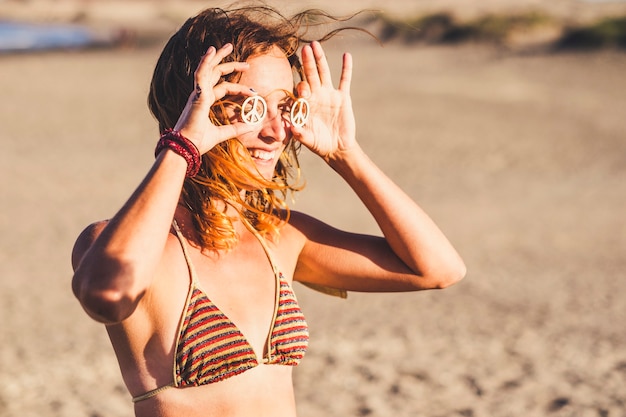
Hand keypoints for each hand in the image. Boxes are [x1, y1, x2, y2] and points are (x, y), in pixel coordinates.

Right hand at [173, 44, 255, 153]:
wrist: (187, 148)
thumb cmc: (198, 142)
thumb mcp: (221, 134)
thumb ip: (235, 129)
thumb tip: (252, 126)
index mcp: (204, 102)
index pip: (222, 88)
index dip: (239, 88)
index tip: (253, 92)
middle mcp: (200, 95)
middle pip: (214, 74)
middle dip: (228, 64)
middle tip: (244, 61)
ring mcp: (197, 94)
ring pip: (207, 70)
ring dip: (217, 57)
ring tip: (227, 46)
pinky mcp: (197, 95)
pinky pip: (201, 75)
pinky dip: (205, 62)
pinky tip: (212, 51)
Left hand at [292, 41, 357, 163]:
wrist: (337, 148)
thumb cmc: (319, 144)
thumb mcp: (309, 140)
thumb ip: (300, 134)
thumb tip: (292, 128)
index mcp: (305, 104)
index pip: (300, 90)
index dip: (301, 87)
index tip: (302, 89)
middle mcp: (316, 96)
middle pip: (310, 75)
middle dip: (307, 62)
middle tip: (304, 48)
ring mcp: (329, 95)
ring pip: (324, 73)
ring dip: (320, 59)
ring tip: (316, 44)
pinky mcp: (343, 97)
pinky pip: (345, 80)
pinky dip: (346, 68)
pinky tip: (346, 56)